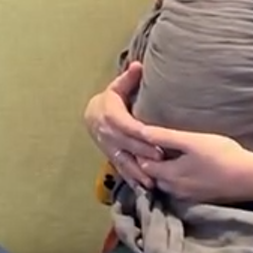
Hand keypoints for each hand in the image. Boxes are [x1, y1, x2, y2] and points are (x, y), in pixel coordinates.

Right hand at [84, 62, 162, 186]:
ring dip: (137, 172)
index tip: (155, 138)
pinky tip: (143, 188)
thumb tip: (138, 65)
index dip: (141, 134)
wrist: (91, 116)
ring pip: (123, 160)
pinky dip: (132, 178)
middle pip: (127, 145)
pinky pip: (122, 169)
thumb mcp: (117, 87)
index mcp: (111, 115)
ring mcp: (109, 147)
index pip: (127, 126)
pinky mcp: (111, 156)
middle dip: (143, 153)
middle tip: (161, 160)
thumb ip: (129, 78)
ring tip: (152, 182)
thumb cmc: (109, 101)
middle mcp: (108, 134)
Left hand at [134, 126, 252, 204]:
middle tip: (153, 146)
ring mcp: (188, 197)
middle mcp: (175, 190)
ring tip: (168, 155)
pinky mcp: (200, 198)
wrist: (251, 178)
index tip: (143, 139)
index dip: (141, 152)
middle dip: (150, 163)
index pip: (143, 166)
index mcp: (169, 176)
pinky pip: (180, 189)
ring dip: (164, 172)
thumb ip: (166, 137)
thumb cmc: (222, 155)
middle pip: (153, 177)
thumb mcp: (193, 141)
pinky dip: (177, 179)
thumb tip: (141, 132)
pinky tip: (186, 168)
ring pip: (167, 184)